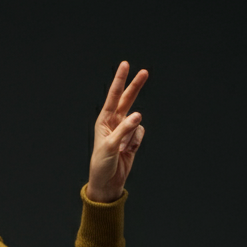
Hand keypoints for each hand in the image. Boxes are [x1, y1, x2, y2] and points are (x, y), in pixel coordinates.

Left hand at [86, 61, 147, 202]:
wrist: (108, 182)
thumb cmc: (102, 163)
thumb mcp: (110, 146)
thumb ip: (124, 130)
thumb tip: (139, 115)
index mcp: (104, 120)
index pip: (113, 96)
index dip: (120, 80)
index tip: (125, 65)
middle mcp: (114, 122)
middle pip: (127, 100)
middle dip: (135, 87)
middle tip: (144, 72)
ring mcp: (125, 131)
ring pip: (136, 122)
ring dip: (131, 136)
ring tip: (122, 149)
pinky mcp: (133, 140)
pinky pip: (140, 134)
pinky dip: (136, 143)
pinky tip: (128, 152)